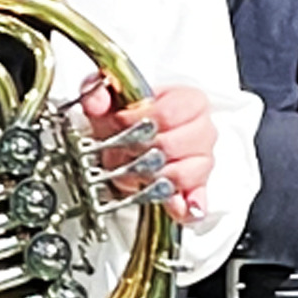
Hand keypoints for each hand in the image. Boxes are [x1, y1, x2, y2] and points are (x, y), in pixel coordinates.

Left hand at [83, 79, 215, 218]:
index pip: (168, 113)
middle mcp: (201, 129)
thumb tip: (96, 102)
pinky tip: (175, 206)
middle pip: (172, 145)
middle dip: (140, 150)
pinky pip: (196, 199)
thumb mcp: (110, 97)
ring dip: (149, 176)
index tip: (120, 122)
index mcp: (188, 100)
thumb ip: (97, 92)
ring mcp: (201, 159)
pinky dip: (184, 205)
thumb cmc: (129, 115)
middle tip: (122, 149)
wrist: (132, 134)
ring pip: (181, 173)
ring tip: (133, 169)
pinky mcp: (196, 187)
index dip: (138, 120)